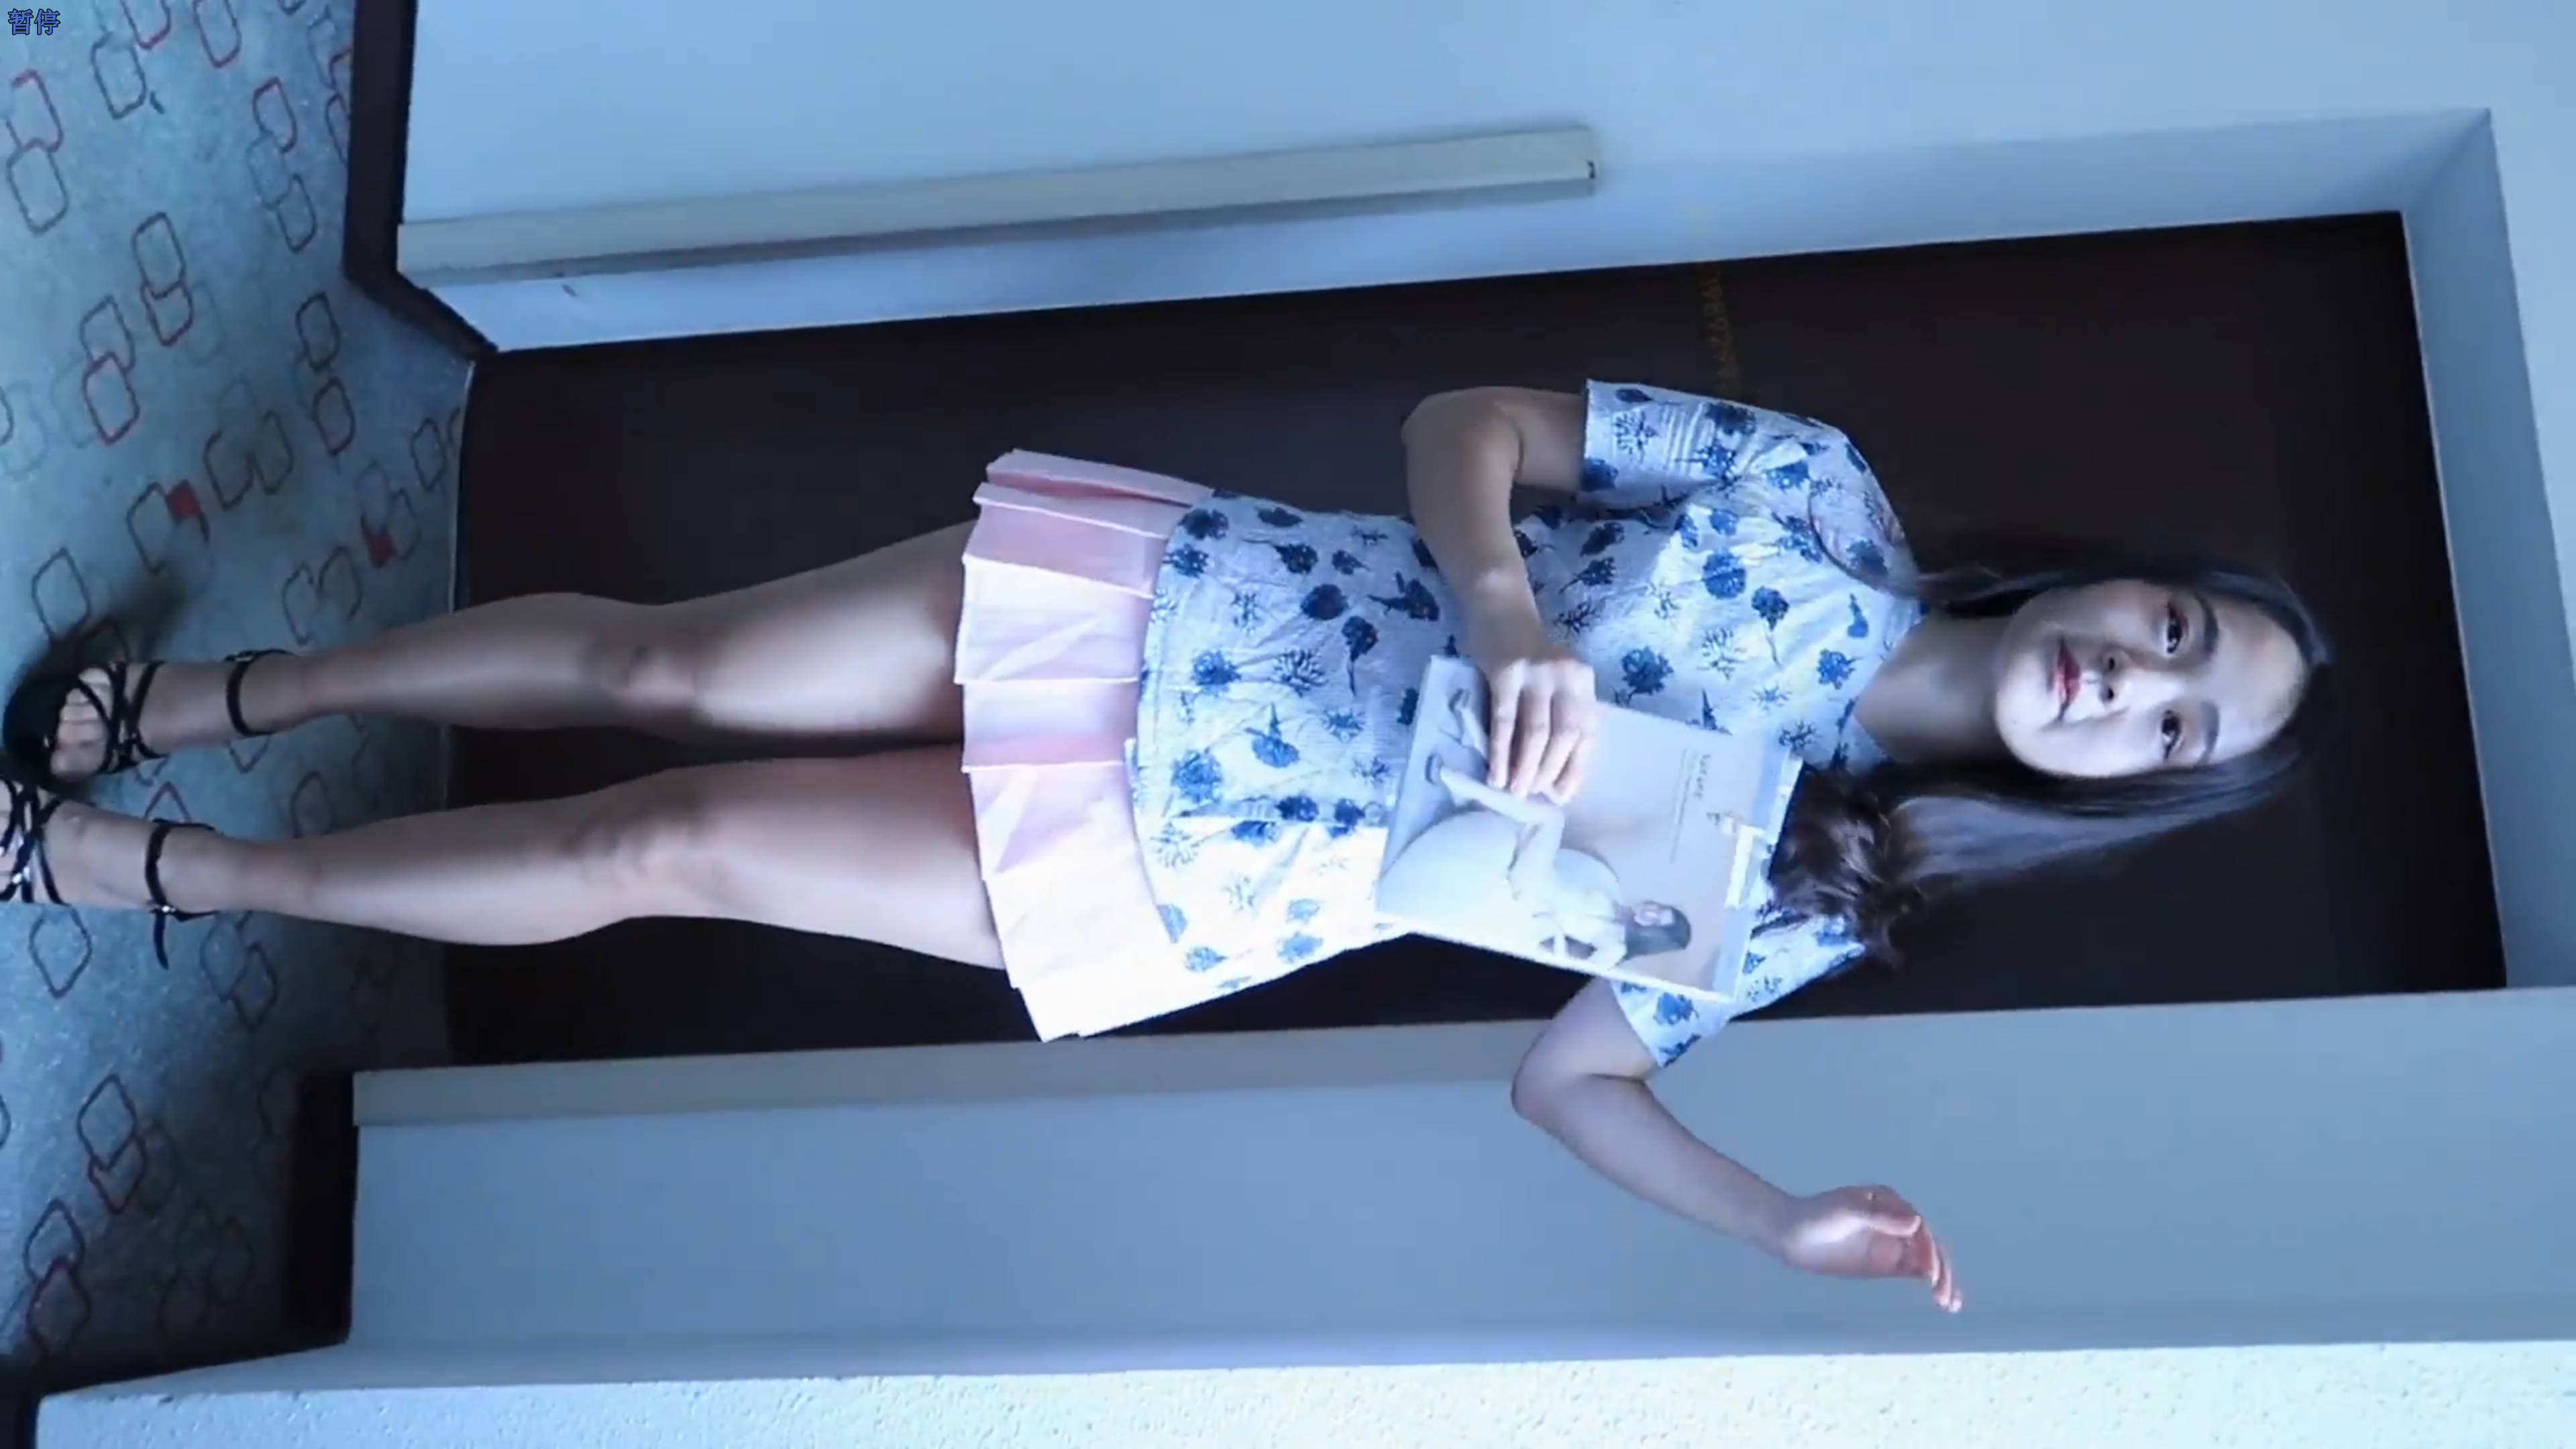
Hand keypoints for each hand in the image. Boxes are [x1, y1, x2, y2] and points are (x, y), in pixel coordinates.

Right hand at [1465, 610, 1597, 801]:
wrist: (1499, 608)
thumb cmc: (1527, 652)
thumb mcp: (1555, 678)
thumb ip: (1560, 711)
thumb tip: (1552, 768)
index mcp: (1583, 681)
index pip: (1586, 732)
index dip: (1575, 767)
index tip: (1562, 796)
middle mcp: (1566, 677)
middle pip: (1563, 735)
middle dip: (1549, 771)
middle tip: (1533, 796)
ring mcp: (1536, 674)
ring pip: (1535, 732)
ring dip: (1525, 767)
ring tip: (1515, 792)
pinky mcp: (1505, 673)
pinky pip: (1503, 721)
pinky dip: (1500, 752)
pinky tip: (1495, 773)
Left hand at [1766, 1185, 1961, 1312]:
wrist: (1790, 1234)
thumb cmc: (1815, 1215)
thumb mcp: (1845, 1211)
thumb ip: (1878, 1217)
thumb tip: (1915, 1223)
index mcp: (1890, 1202)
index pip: (1918, 1228)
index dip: (1927, 1250)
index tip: (1929, 1273)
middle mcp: (1897, 1221)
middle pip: (1928, 1246)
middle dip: (1940, 1270)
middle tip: (1943, 1296)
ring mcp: (1893, 1243)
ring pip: (1927, 1262)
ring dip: (1942, 1281)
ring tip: (1948, 1304)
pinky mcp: (1886, 1263)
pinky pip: (1915, 1273)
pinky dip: (1930, 1285)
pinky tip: (1942, 1302)